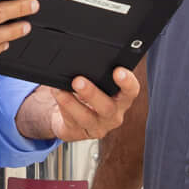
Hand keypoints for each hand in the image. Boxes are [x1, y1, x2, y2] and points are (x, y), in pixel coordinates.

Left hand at [16, 68, 141, 142]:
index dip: (128, 82)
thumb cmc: (87, 92)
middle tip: (78, 81)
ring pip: (87, 118)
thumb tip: (83, 55)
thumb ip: (97, 70)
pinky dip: (63, 107)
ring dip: (72, 103)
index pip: (131, 91)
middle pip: (108, 107)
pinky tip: (57, 95)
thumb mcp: (96, 80)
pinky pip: (71, 122)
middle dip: (93, 94)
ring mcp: (97, 126)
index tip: (118, 71)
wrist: (70, 112)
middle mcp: (113, 114)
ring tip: (60, 90)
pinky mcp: (79, 133)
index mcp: (122, 98)